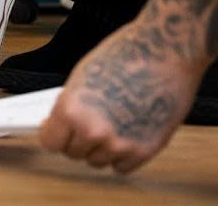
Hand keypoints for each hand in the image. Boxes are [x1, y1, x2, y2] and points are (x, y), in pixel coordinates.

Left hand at [40, 0, 217, 172]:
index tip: (59, 131)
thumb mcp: (83, 76)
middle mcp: (94, 132)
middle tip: (92, 119)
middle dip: (79, 139)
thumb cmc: (127, 54)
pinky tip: (129, 130)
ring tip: (115, 119)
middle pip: (73, 153)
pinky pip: (122, 166)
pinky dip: (124, 154)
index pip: (49, 142)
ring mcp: (120, 145)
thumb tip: (57, 125)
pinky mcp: (145, 151)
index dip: (55, 133)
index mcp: (72, 110)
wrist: (167, 52)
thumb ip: (69, 106)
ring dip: (102, 147)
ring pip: (98, 161)